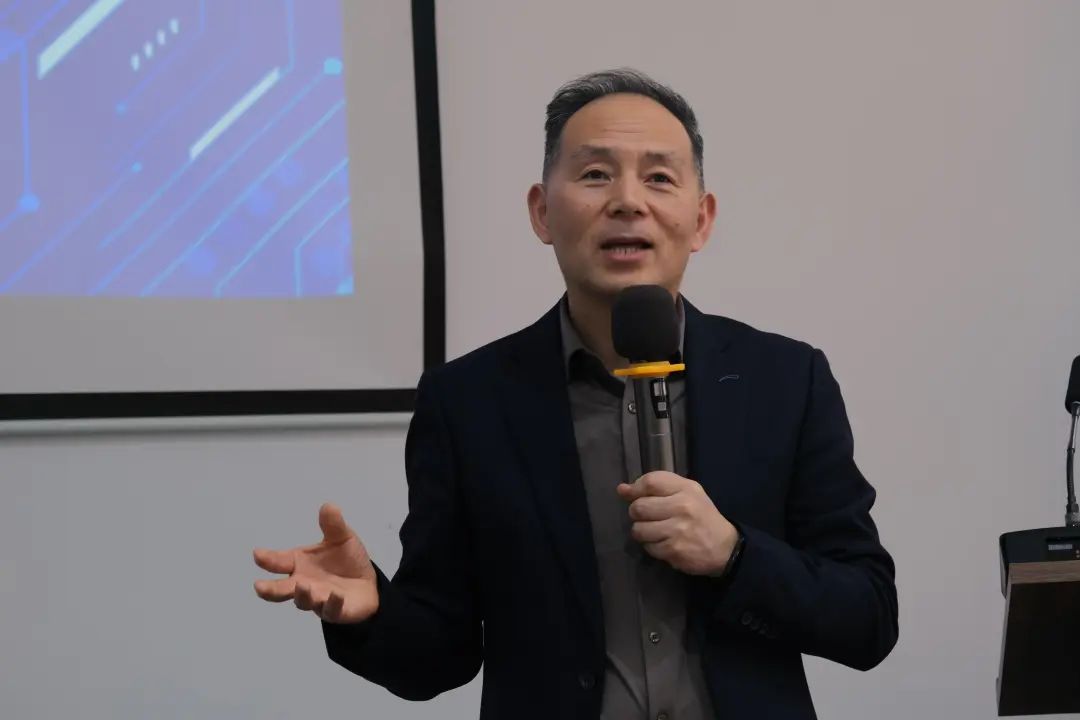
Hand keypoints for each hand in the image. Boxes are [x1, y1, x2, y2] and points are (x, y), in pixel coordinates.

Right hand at [253, 503, 378, 623]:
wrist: (367, 583)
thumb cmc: (346, 560)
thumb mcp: (342, 538)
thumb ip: (333, 525)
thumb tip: (328, 506)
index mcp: (299, 563)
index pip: (279, 561)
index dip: (267, 559)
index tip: (257, 554)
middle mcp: (302, 583)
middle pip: (281, 589)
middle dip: (270, 589)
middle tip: (259, 586)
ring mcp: (317, 599)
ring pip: (303, 601)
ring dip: (302, 594)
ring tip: (303, 585)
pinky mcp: (334, 611)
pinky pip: (330, 609)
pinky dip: (331, 603)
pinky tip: (334, 596)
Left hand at [617, 471, 738, 575]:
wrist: (725, 547)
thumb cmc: (701, 516)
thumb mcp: (686, 493)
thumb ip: (655, 487)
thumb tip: (622, 489)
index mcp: (686, 489)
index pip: (650, 482)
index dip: (635, 488)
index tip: (630, 494)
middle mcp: (682, 507)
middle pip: (639, 507)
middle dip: (637, 513)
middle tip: (647, 517)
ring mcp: (678, 530)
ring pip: (639, 529)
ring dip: (642, 532)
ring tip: (655, 531)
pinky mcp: (674, 550)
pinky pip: (648, 547)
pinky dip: (652, 546)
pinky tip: (664, 543)